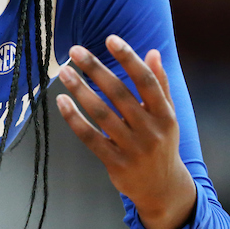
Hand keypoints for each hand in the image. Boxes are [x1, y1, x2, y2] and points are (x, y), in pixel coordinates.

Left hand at [56, 35, 196, 228]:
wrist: (163, 188)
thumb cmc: (162, 143)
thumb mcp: (167, 116)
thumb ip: (160, 85)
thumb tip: (152, 52)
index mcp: (165, 115)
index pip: (146, 81)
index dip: (128, 58)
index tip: (110, 39)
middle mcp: (150, 131)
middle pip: (119, 94)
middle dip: (96, 70)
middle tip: (75, 51)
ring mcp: (133, 149)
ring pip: (102, 114)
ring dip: (81, 90)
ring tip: (65, 72)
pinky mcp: (116, 164)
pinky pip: (91, 138)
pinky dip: (75, 119)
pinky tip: (62, 101)